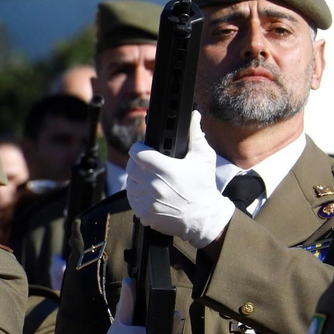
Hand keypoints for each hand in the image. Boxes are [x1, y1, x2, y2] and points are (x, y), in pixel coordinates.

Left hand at [126, 111, 233, 249]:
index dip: (138, 148)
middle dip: (136, 162)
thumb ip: (195, 136)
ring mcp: (149, 202)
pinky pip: (132, 200)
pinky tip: (148, 192)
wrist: (204, 218)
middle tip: (144, 162)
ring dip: (135, 179)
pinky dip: (137, 195)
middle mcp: (155, 186)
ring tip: (147, 178)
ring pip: (129, 184)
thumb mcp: (203, 159)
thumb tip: (193, 116)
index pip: (138, 153)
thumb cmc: (203, 186)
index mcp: (166, 170)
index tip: (142, 147)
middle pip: (131, 167)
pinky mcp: (145, 214)